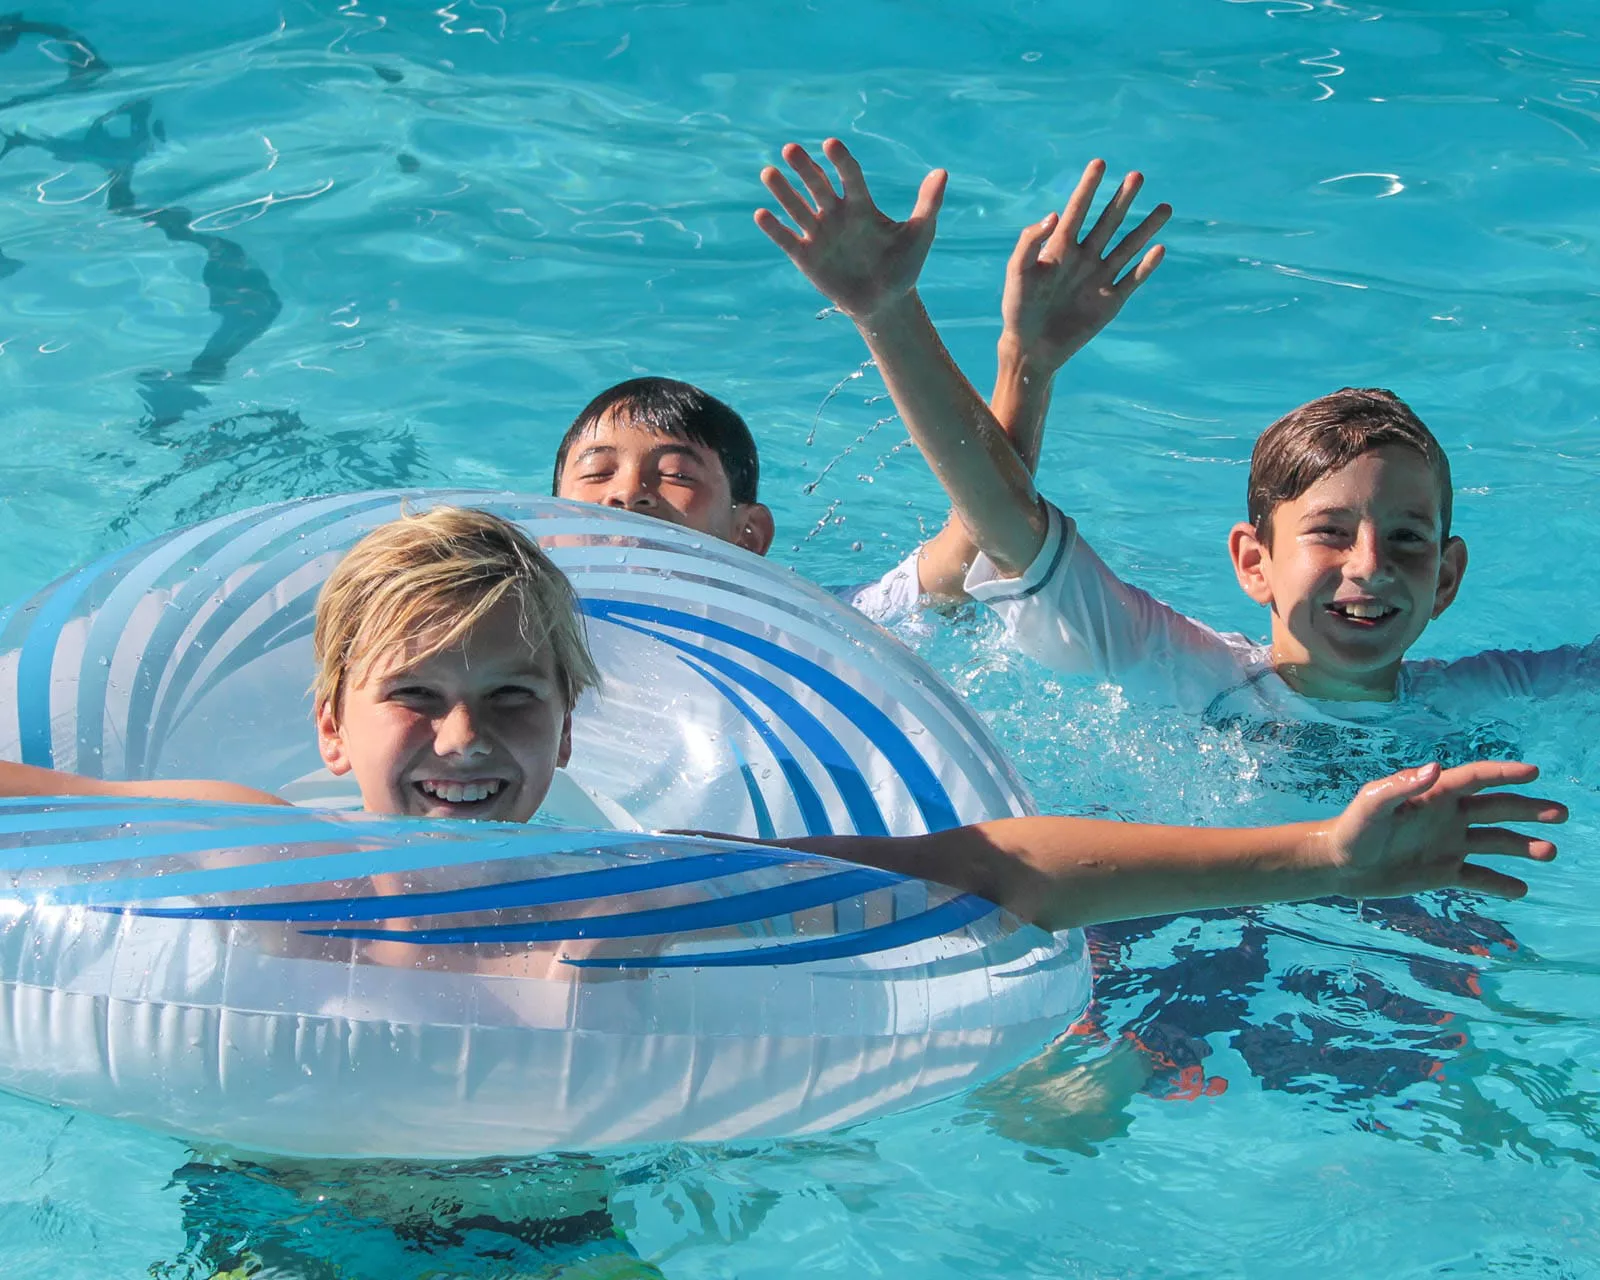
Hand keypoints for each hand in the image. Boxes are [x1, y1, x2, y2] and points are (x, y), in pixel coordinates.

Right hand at [755, 138, 946, 324]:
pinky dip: (775, 229)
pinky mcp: (806, 257)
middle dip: (805, 169)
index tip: (831, 144)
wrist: (885, 304)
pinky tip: (762, 214)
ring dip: (783, 192)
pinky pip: (788, 240)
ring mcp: (819, 235)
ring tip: (769, 172)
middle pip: (818, 186)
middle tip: (791, 149)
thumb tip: (942, 172)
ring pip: (798, 208)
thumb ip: (928, 204)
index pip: (850, 177)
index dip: (841, 161)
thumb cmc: (903, 267)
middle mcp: (836, 215)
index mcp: (861, 206)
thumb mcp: (919, 235)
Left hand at [999, 160, 1170, 374]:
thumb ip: (1030, 241)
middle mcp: (1084, 258)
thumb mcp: (1017, 272)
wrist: (1031, 347)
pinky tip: (1159, 249)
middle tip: (1137, 176)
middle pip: (1107, 223)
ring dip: (1145, 228)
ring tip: (1164, 208)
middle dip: (1122, 200)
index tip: (1100, 162)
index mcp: (1060, 248)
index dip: (1088, 187)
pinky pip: (1132, 280)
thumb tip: (1054, 214)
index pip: (1077, 210)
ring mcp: (1099, 278)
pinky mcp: (1110, 301)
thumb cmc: (1018, 307)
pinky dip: (1145, 266)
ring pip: (1127, 247)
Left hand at [1321, 761, 1564, 899]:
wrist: (1339, 865)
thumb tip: (1435, 768)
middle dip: (1529, 810)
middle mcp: (1447, 817)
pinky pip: (1478, 877)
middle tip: (1561, 814)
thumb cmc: (1352, 828)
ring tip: (1549, 853)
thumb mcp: (1371, 804)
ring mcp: (1447, 844)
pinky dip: (1500, 883)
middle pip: (1496, 809)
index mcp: (1433, 795)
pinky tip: (1521, 889)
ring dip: (1523, 846)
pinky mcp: (1442, 872)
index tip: (1533, 772)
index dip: (1504, 773)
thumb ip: (1400, 786)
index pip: (1476, 778)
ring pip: (1495, 843)